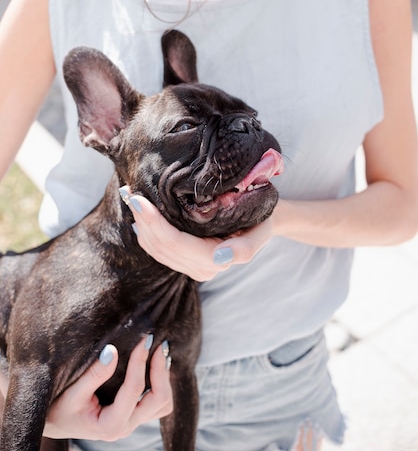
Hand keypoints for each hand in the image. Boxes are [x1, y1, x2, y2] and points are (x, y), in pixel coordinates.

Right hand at [0, 338, 172, 442]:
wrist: (53, 422)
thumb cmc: (58, 408)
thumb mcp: (72, 392)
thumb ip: (94, 374)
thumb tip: (112, 351)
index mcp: (111, 424)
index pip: (134, 390)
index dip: (140, 362)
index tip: (143, 339)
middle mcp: (126, 426)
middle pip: (158, 400)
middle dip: (160, 370)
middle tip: (156, 343)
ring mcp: (131, 423)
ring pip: (163, 404)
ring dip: (163, 378)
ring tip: (158, 352)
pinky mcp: (133, 416)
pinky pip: (156, 403)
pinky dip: (160, 383)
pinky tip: (154, 364)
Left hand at [121, 189, 273, 280]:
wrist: (263, 223)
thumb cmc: (261, 221)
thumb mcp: (261, 232)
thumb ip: (244, 249)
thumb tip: (219, 259)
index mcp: (214, 262)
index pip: (174, 243)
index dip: (153, 223)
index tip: (137, 199)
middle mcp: (200, 269)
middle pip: (160, 246)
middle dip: (142, 219)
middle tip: (129, 191)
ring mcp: (191, 267)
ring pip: (155, 249)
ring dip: (141, 223)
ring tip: (130, 197)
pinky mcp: (185, 260)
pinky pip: (158, 249)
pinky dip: (146, 230)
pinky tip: (140, 213)